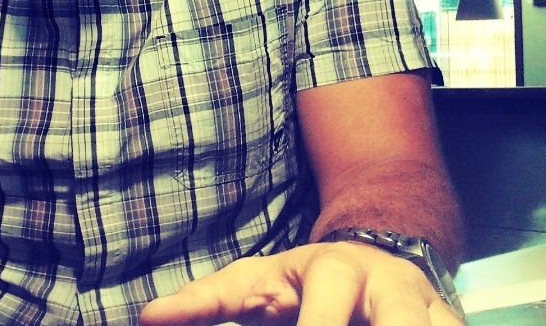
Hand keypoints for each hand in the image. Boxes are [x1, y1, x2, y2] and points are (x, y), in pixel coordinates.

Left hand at [140, 242, 465, 325]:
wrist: (371, 255)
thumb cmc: (302, 280)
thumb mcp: (253, 283)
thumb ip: (206, 302)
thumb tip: (146, 317)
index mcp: (334, 269)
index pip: (329, 294)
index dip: (320, 325)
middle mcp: (388, 286)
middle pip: (401, 316)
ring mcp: (428, 309)